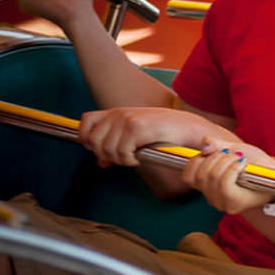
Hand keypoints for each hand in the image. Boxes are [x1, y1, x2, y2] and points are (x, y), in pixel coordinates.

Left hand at [79, 107, 211, 166]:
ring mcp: (127, 119)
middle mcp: (119, 113)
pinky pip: (121, 152)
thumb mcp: (135, 137)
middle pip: (92, 140)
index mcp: (117, 112)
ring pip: (105, 149)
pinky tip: (141, 156)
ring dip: (119, 159)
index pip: (85, 122)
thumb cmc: (165, 133)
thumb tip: (100, 162)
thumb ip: (114, 146)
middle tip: (123, 156)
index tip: (101, 150)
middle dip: (105, 154)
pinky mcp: (137, 128)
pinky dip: (129, 160)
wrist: (189, 128)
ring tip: (134, 156)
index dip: (87, 139)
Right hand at [181, 138, 274, 213]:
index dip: (197, 160)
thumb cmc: (252, 163)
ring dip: (226, 161)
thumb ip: (215, 145)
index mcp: (206, 187)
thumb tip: (205, 145)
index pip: (188, 175)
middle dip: (217, 157)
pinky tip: (242, 164)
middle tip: (233, 153)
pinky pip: (224, 183)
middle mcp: (211, 198)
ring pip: (212, 177)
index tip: (213, 152)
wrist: (274, 173)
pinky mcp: (233, 204)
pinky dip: (232, 169)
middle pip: (201, 174)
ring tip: (239, 158)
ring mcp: (221, 203)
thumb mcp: (231, 150)